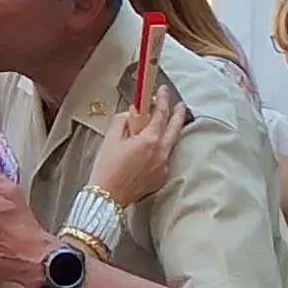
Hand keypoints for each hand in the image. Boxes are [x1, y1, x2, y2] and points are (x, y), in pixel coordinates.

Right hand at [93, 92, 187, 208]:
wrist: (107, 197)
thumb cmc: (106, 168)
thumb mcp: (111, 139)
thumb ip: (123, 121)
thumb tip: (132, 112)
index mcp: (150, 141)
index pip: (160, 114)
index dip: (162, 100)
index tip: (162, 90)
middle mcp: (161, 153)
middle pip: (174, 128)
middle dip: (178, 114)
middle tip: (180, 104)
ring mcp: (163, 166)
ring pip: (171, 144)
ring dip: (171, 132)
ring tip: (169, 124)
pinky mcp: (161, 178)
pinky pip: (165, 158)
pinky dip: (162, 149)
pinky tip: (155, 148)